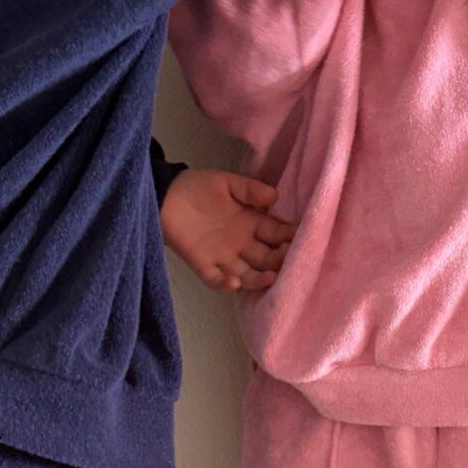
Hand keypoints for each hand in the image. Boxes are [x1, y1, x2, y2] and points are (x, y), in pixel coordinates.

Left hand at [160, 168, 292, 293]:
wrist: (164, 195)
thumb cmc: (196, 187)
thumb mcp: (226, 182)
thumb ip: (249, 189)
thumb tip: (275, 196)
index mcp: (249, 223)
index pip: (275, 233)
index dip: (289, 236)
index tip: (303, 237)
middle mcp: (240, 243)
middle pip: (266, 258)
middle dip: (280, 259)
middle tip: (290, 257)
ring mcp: (222, 256)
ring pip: (247, 274)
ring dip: (259, 278)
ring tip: (271, 277)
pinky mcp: (202, 264)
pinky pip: (215, 280)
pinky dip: (225, 284)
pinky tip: (234, 281)